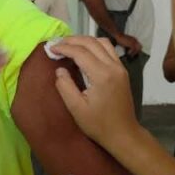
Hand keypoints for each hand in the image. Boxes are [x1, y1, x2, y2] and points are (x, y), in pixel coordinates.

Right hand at [51, 35, 139, 150]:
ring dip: (85, 40)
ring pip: (102, 43)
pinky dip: (94, 46)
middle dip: (72, 40)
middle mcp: (113, 67)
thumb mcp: (76, 109)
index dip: (64, 48)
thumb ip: (65, 87)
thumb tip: (59, 69)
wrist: (123, 133)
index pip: (80, 52)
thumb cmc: (99, 125)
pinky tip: (84, 52)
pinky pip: (108, 50)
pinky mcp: (122, 71)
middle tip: (57, 44)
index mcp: (102, 75)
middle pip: (91, 43)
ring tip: (69, 45)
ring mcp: (120, 68)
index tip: (50, 49)